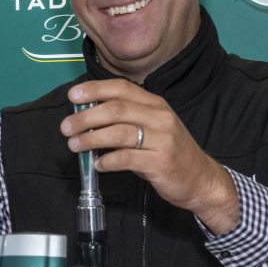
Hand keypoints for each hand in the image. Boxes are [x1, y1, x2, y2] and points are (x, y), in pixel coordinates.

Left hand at [60, 78, 239, 234]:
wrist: (200, 178)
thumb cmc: (169, 153)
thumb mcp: (151, 128)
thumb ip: (125, 120)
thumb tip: (88, 118)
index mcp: (155, 105)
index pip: (122, 88)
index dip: (95, 89)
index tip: (73, 95)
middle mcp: (160, 117)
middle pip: (116, 109)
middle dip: (86, 117)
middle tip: (66, 127)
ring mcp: (162, 139)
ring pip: (118, 133)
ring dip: (91, 139)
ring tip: (75, 145)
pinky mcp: (160, 162)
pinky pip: (127, 159)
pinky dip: (108, 161)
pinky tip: (98, 165)